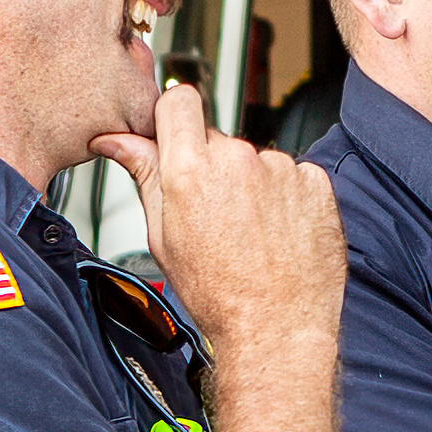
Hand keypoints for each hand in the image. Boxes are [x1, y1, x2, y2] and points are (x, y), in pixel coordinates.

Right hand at [96, 79, 339, 355]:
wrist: (276, 330)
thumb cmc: (219, 295)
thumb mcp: (162, 236)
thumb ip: (143, 176)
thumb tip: (116, 140)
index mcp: (190, 168)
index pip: (179, 101)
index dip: (174, 118)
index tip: (176, 137)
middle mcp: (237, 159)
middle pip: (218, 138)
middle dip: (212, 166)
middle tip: (215, 215)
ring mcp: (281, 169)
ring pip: (257, 160)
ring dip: (252, 185)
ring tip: (251, 234)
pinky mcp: (315, 183)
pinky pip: (294, 176)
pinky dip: (288, 198)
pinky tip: (279, 234)